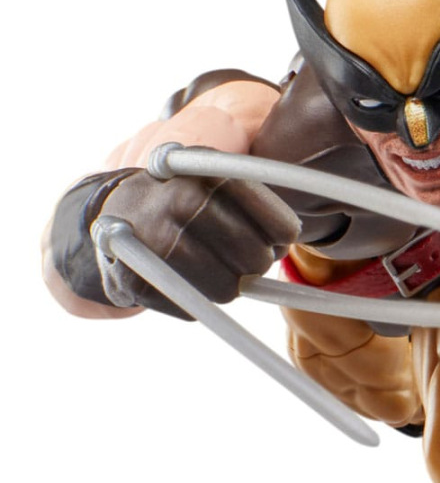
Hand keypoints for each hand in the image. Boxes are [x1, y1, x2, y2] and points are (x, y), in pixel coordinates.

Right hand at [98, 169, 299, 318]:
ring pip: (229, 289)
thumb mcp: (217, 181)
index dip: (284, 239)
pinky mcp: (136, 277)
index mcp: (211, 174)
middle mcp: (183, 202)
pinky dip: (193, 299)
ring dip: (226, 284)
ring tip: (204, 262)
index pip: (282, 226)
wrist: (111, 212)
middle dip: (255, 263)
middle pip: (259, 260)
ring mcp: (157, 240)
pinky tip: (178, 275)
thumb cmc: (183, 201)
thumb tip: (286, 246)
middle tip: (237, 254)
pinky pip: (194, 307)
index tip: (277, 239)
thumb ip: (258, 206)